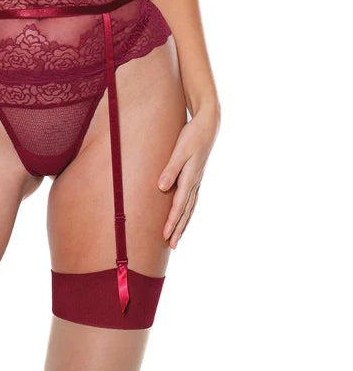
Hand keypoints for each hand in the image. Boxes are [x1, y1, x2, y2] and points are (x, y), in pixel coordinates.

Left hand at [157, 102, 219, 248]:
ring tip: (177, 237)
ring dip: (183, 222)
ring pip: (190, 207)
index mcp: (190, 177)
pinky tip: (184, 215)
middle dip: (178, 228)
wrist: (208, 124)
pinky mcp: (196, 175)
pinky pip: (192, 199)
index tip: (165, 236)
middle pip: (186, 211)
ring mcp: (197, 179)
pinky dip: (188, 211)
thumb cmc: (192, 136)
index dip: (171, 221)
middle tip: (172, 246)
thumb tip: (161, 188)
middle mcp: (195, 182)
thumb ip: (170, 169)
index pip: (179, 205)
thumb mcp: (179, 150)